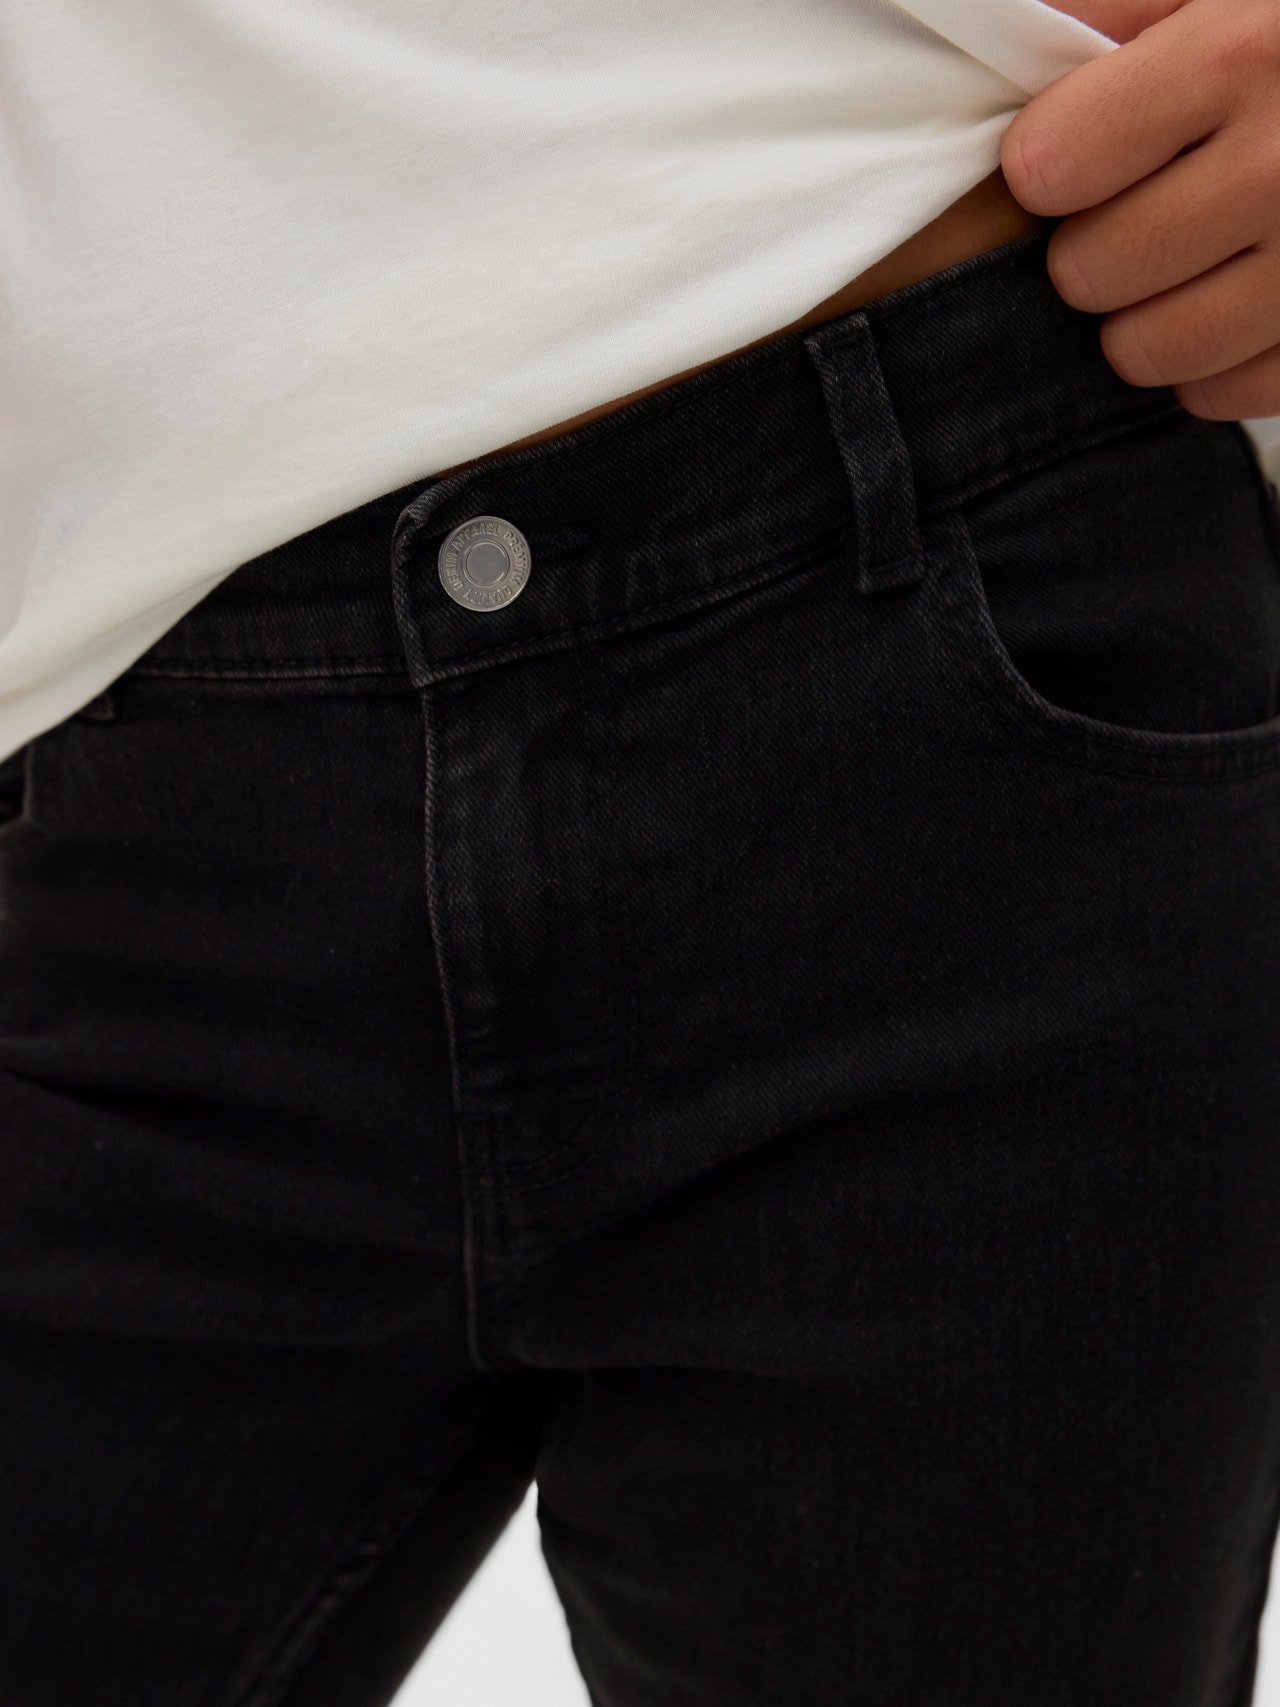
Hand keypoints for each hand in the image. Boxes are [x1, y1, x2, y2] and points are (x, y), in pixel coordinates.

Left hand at [1001, 0, 1279, 418]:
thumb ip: (1129, 4)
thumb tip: (1029, 37)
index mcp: (1245, 54)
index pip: (1049, 166)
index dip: (1054, 160)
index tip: (1086, 147)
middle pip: (1087, 271)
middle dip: (1098, 242)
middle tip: (1145, 206)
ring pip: (1144, 350)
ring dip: (1145, 314)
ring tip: (1185, 260)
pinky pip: (1224, 394)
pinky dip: (1214, 362)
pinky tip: (1238, 300)